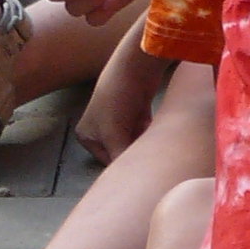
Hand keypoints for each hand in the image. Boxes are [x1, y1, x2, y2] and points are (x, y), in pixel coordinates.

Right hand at [73, 40, 168, 164]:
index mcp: (87, 136)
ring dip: (145, 146)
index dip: (124, 166)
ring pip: (136, 143)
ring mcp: (120, 121)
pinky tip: (161, 140)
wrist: (138, 66)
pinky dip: (152, 137)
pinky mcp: (138, 113)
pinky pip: (145, 133)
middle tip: (151, 164)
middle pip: (122, 151)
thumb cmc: (118, 98)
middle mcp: (101, 129)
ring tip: (157, 153)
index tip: (142, 173)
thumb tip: (129, 182)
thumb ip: (120, 158)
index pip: (108, 162)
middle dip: (136, 155)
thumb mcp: (114, 134)